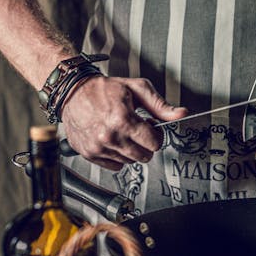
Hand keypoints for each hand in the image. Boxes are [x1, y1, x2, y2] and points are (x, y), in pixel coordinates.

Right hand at [60, 76, 187, 169]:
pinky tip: (113, 140)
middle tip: (138, 129)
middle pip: (144, 156)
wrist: (74, 92)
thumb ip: (160, 105)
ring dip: (131, 149)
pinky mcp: (89, 153)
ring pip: (130, 161)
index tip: (151, 126)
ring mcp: (98, 147)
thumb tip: (181, 114)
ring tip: (123, 132)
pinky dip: (117, 156)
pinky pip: (115, 166)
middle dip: (146, 143)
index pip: (154, 143)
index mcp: (123, 119)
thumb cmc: (104, 89)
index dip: (156, 134)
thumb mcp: (137, 89)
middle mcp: (110, 136)